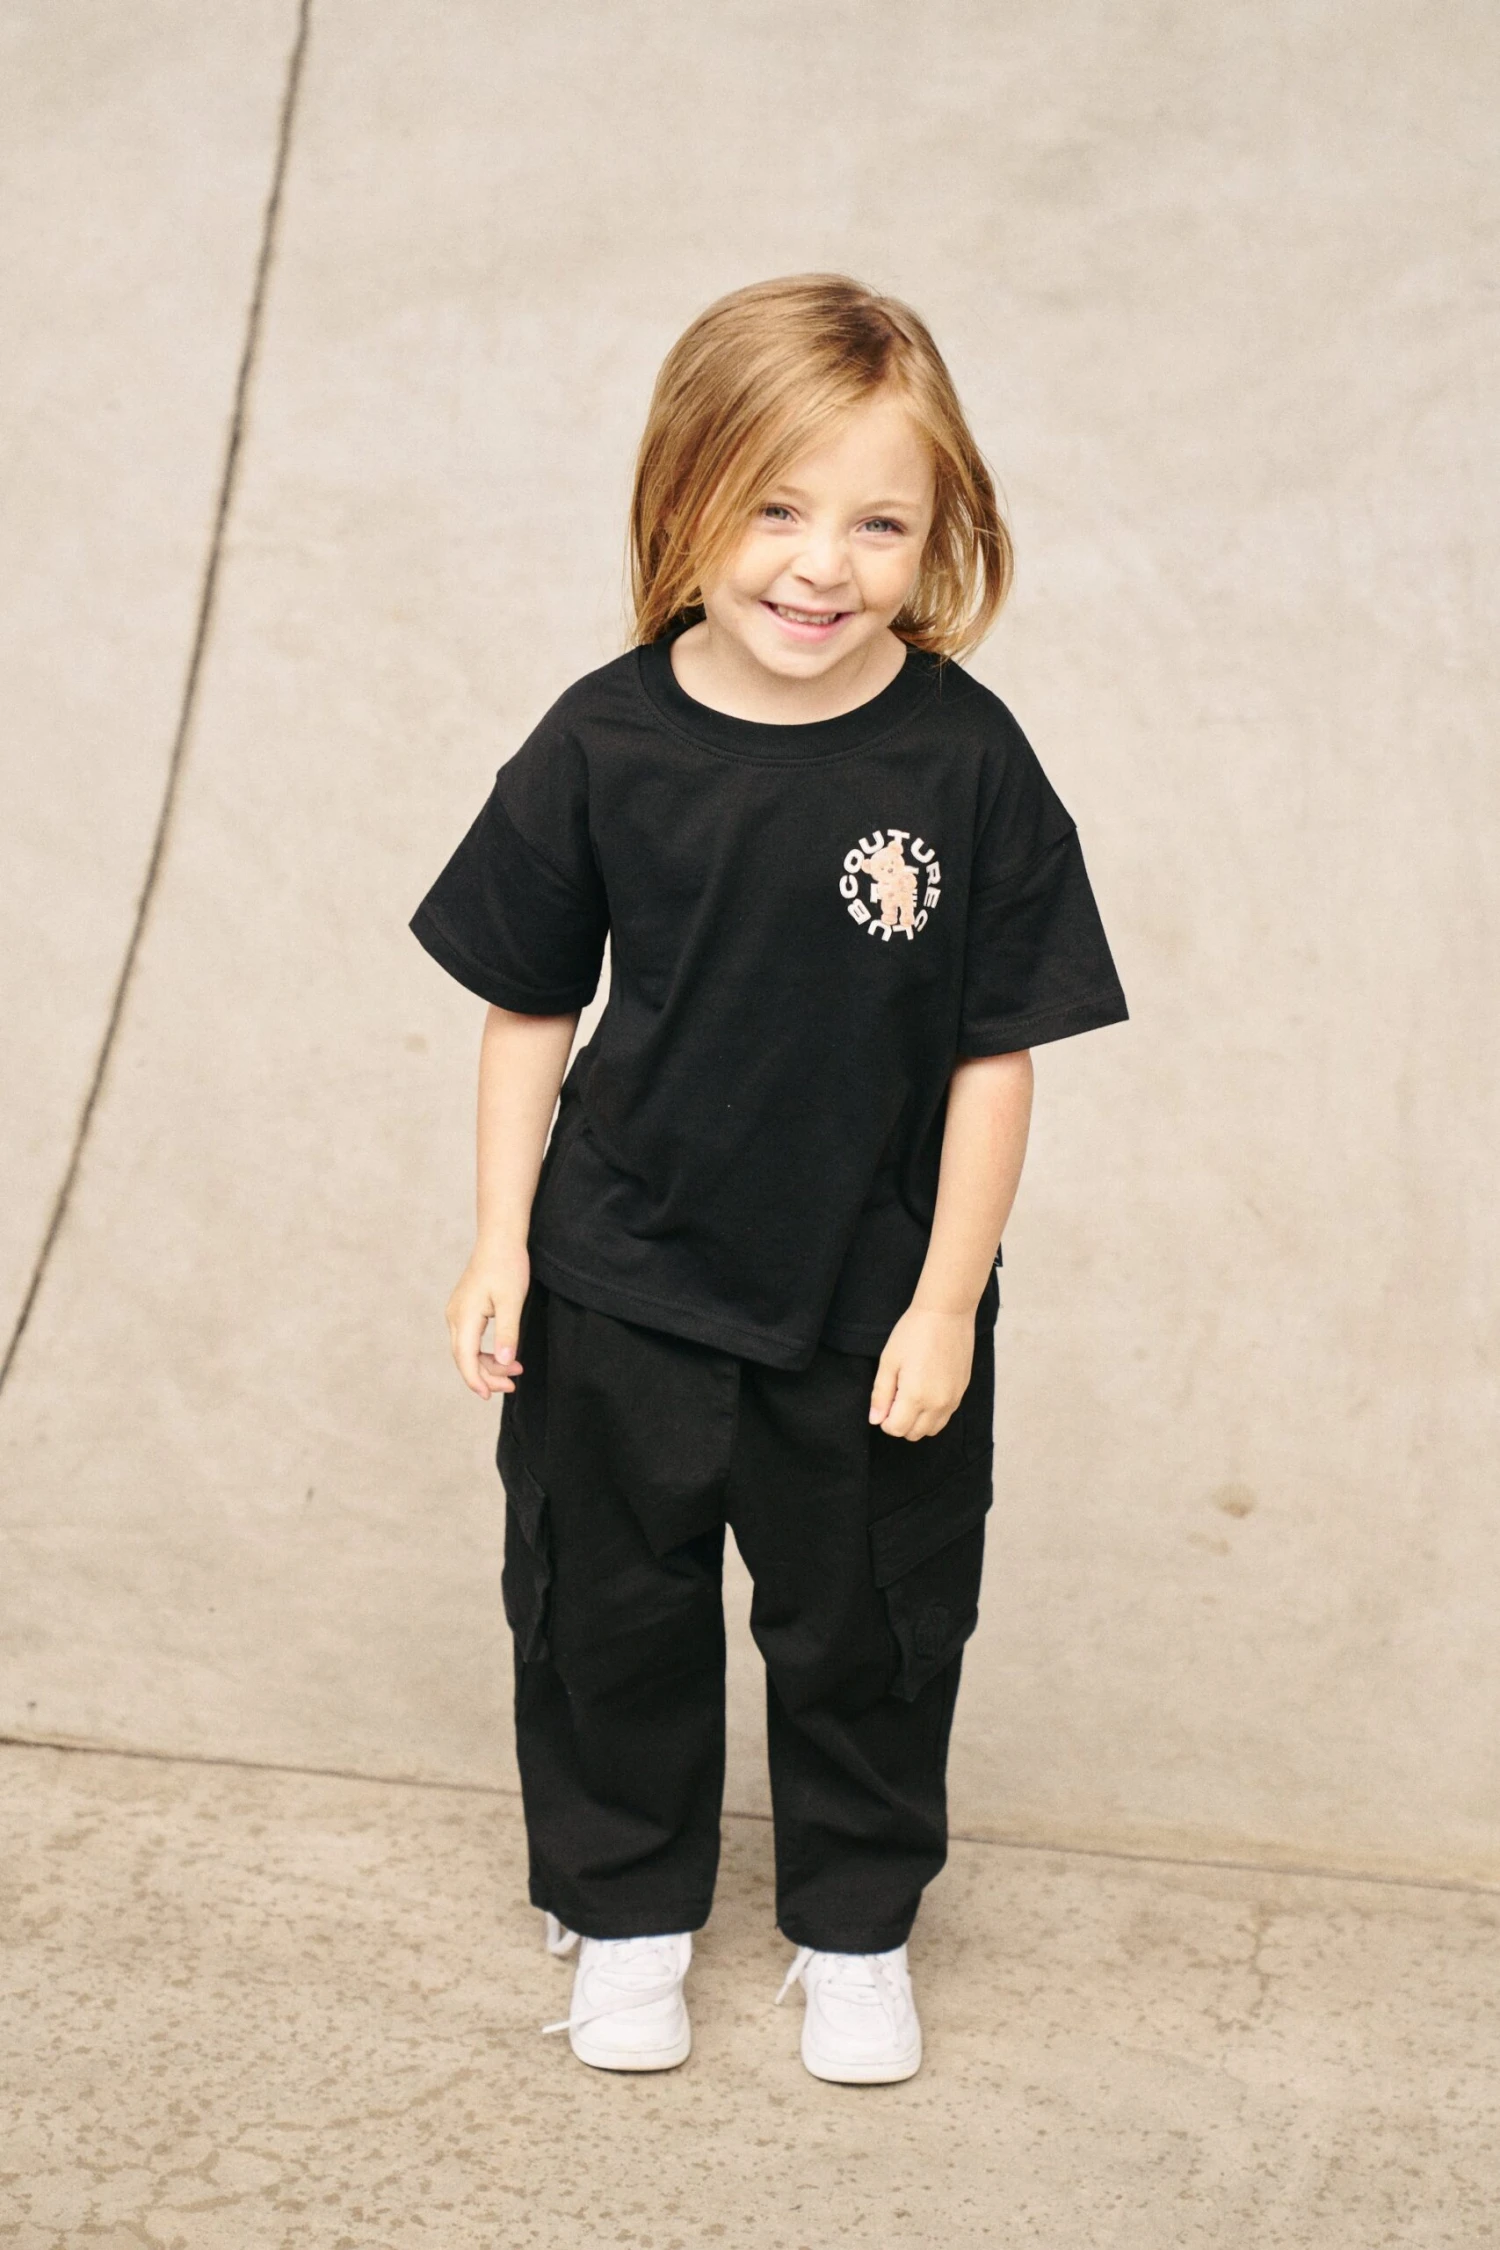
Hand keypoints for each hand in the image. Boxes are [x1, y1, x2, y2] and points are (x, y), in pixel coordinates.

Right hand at [446, 1242, 529, 1399]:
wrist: (500, 1240)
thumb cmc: (507, 1266)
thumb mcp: (512, 1301)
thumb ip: (507, 1333)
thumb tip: (504, 1362)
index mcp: (464, 1316)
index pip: (465, 1358)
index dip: (476, 1380)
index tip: (490, 1396)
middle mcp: (455, 1317)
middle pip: (464, 1358)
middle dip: (486, 1376)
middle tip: (512, 1385)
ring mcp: (457, 1313)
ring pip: (466, 1350)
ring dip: (487, 1365)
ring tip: (514, 1371)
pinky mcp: (464, 1310)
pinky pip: (469, 1340)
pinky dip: (484, 1352)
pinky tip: (502, 1357)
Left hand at [869, 1306, 974, 1440]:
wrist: (947, 1313)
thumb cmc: (914, 1332)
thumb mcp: (889, 1361)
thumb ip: (881, 1394)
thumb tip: (875, 1420)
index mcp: (916, 1397)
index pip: (896, 1429)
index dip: (884, 1420)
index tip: (885, 1400)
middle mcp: (938, 1404)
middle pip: (914, 1434)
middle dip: (900, 1422)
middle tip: (896, 1395)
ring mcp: (953, 1399)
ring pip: (932, 1429)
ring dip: (918, 1421)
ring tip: (911, 1393)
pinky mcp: (962, 1391)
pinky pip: (945, 1416)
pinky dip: (933, 1413)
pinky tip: (926, 1389)